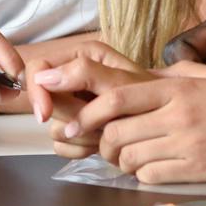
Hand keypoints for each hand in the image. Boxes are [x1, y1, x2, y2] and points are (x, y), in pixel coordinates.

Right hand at [29, 51, 153, 156]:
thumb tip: (43, 77)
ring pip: (52, 125)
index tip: (45, 114)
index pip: (37, 69)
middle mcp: (73, 78)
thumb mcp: (122, 84)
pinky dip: (77, 149)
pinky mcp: (77, 129)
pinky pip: (60, 144)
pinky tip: (97, 146)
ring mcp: (74, 105)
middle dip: (69, 118)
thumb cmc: (154, 100)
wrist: (168, 128)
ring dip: (77, 137)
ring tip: (104, 136)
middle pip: (44, 100)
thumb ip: (84, 74)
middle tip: (95, 125)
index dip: (36, 92)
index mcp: (80, 56)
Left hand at [57, 58, 205, 183]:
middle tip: (106, 146)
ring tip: (130, 158)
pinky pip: (153, 177)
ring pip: (131, 159)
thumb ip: (171, 78)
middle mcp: (179, 114)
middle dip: (103, 143)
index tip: (77, 122)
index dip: (89, 112)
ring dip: (123, 162)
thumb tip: (138, 81)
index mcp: (178, 88)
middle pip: (116, 133)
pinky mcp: (201, 169)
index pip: (116, 98)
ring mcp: (190, 144)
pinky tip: (154, 169)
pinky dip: (144, 175)